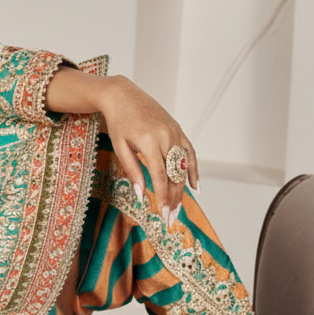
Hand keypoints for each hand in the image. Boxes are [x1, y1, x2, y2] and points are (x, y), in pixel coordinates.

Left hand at [94, 75, 198, 214]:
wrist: (123, 95)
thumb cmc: (118, 122)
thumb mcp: (120, 147)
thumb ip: (132, 171)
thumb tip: (142, 195)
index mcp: (149, 141)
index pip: (161, 176)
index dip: (164, 198)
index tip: (164, 215)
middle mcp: (166, 137)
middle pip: (175, 175)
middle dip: (174, 199)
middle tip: (171, 219)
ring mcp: (175, 133)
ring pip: (183, 167)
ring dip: (182, 189)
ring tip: (178, 208)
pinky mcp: (178, 130)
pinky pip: (190, 153)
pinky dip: (193, 170)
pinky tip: (195, 187)